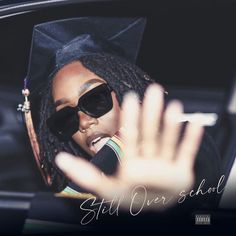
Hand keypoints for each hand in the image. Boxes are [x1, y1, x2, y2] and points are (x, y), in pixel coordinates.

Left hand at [55, 84, 203, 210]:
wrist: (152, 211)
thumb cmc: (128, 199)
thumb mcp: (104, 189)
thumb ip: (84, 175)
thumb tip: (58, 159)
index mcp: (131, 160)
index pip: (130, 136)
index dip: (131, 118)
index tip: (131, 97)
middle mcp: (148, 158)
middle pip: (150, 134)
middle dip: (152, 114)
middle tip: (154, 90)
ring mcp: (165, 165)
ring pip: (168, 142)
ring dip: (171, 126)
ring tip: (175, 106)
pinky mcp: (181, 173)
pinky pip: (186, 155)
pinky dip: (191, 141)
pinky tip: (195, 124)